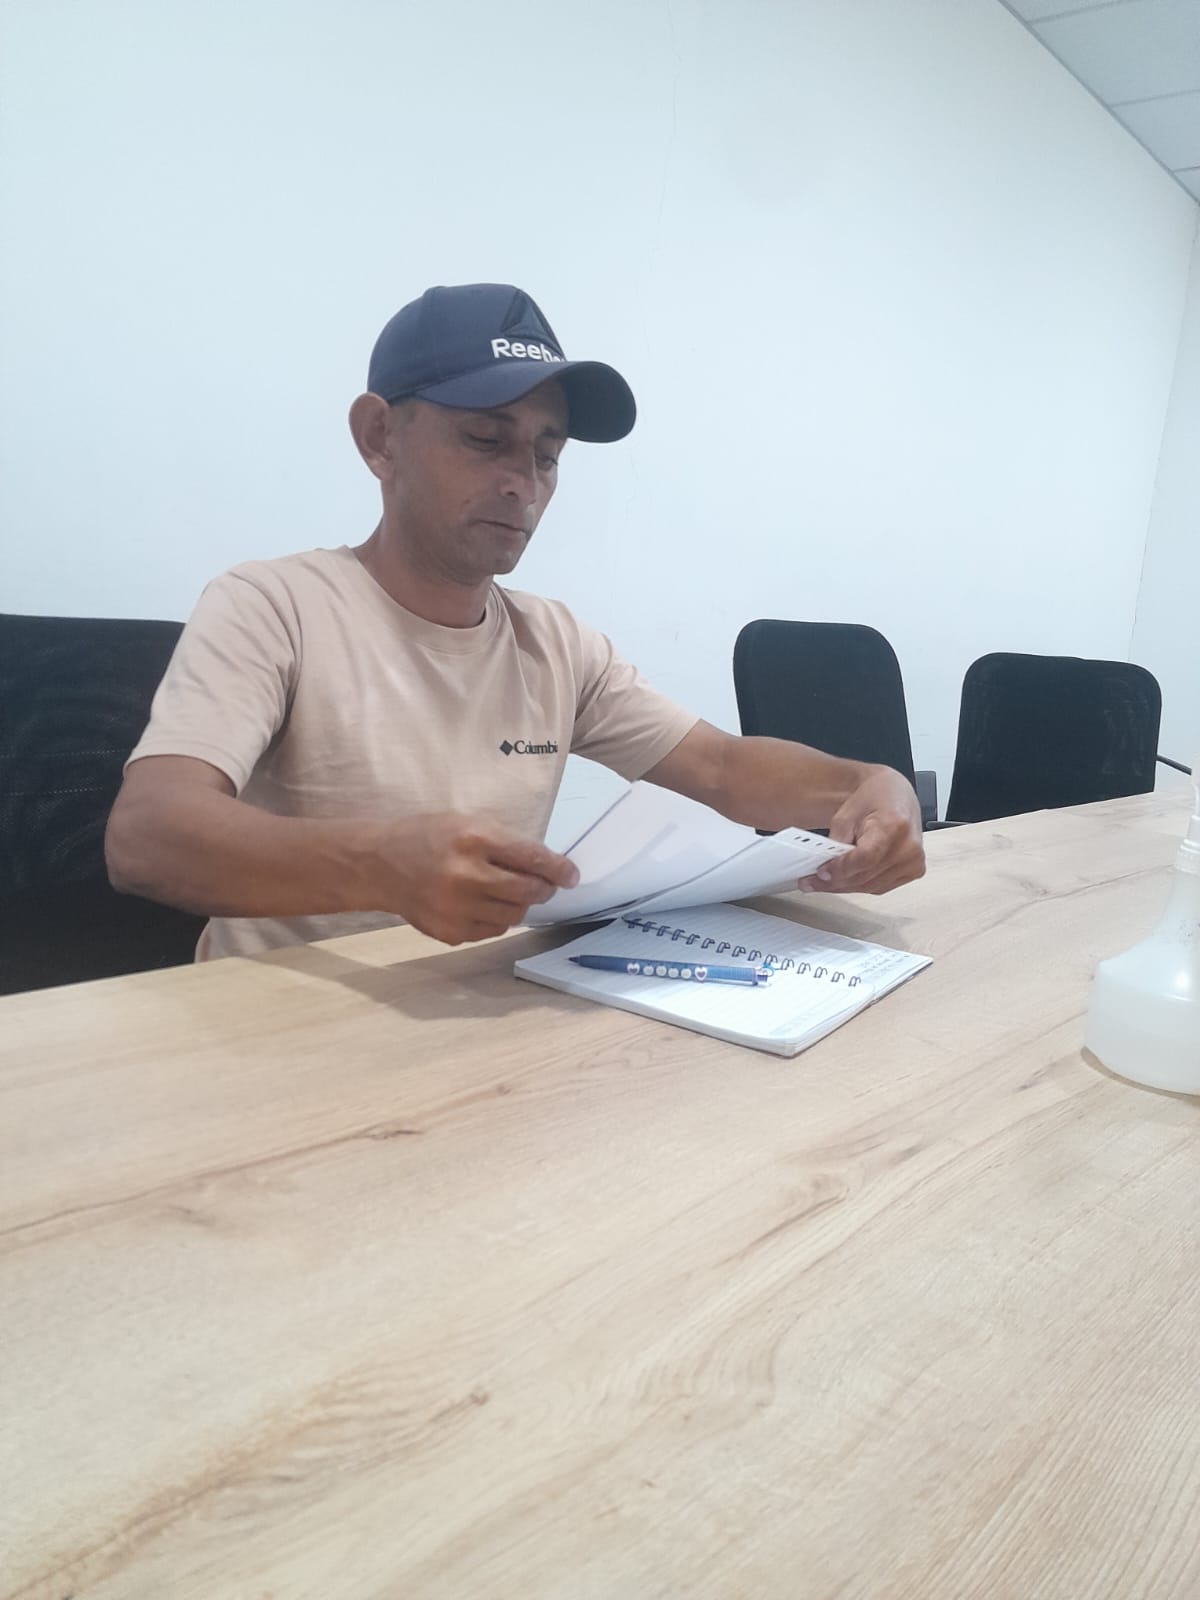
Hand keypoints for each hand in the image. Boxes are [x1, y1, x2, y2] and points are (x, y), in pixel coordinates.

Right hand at [379, 813, 578, 943]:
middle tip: (544, 885)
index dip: (558, 868)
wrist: (378, 865)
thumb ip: (505, 842)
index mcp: (472, 839)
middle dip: (544, 889)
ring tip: (507, 891)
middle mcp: (465, 875)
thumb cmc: (428, 837)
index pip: (531, 858)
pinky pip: (491, 930)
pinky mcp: (449, 931)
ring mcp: (456, 908)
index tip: (571, 875)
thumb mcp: (466, 822)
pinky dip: (496, 918)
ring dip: (519, 904)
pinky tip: (481, 904)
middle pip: (527, 892)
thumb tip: (547, 865)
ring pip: (513, 915)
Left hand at [796, 768, 924, 895]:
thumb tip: (825, 872)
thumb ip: (836, 844)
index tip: (820, 873)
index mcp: (894, 826)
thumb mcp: (846, 815)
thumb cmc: (874, 799)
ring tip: (823, 882)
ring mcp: (914, 861)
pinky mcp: (914, 871)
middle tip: (812, 882)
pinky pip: (880, 887)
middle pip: (866, 876)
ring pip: (871, 886)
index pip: (865, 858)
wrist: (895, 795)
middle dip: (835, 882)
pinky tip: (844, 880)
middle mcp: (909, 847)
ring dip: (845, 887)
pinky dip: (860, 885)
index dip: (841, 869)